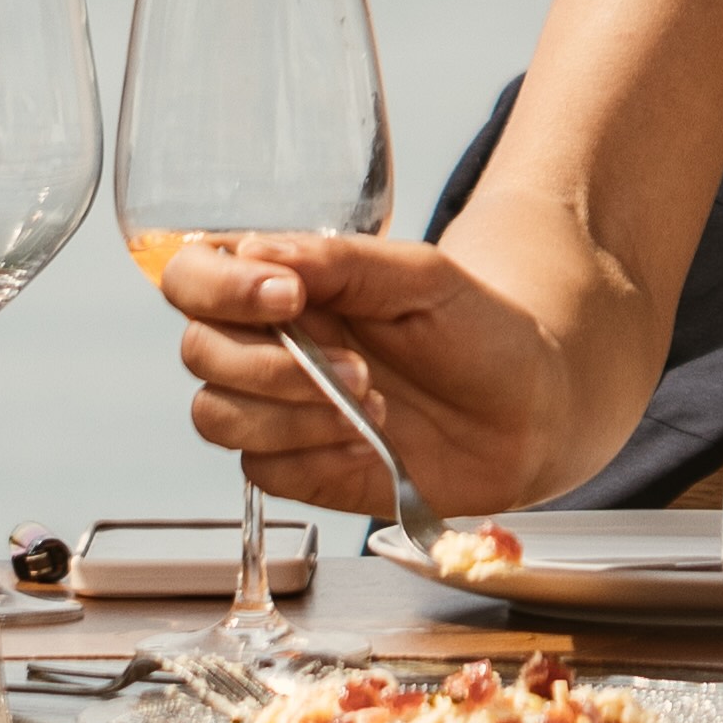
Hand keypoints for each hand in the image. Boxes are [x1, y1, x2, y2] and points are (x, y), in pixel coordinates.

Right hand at [148, 225, 579, 521]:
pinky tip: (366, 446)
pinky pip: (260, 471)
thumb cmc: (476, 328)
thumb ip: (338, 261)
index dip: (220, 289)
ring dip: (293, 415)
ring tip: (373, 406)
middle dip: (273, 366)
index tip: (289, 299)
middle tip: (358, 369)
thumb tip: (255, 250)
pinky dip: (312, 458)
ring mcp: (276, 409)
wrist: (528, 410)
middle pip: (199, 352)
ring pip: (217, 415)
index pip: (194, 276)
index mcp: (282, 284)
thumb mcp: (421, 277)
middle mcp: (266, 344)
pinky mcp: (297, 468)